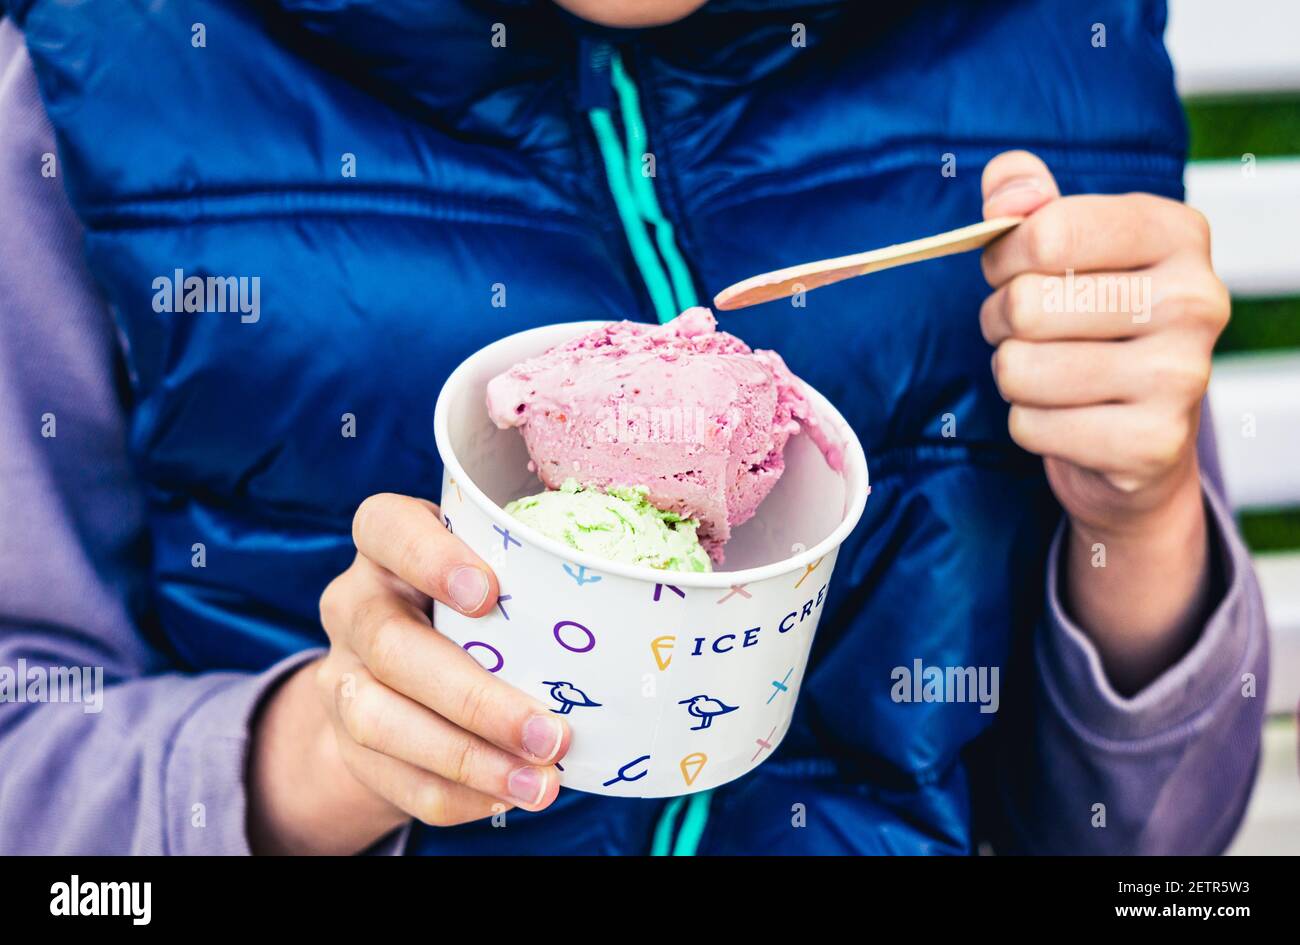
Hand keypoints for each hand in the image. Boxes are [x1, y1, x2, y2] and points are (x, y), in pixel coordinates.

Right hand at [248, 494, 569, 854]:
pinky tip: (508, 796)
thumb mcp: (491, 565)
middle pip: (391, 646)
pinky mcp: (346, 740)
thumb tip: (623, 607)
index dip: (430, 558)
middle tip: (551, 733)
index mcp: (385, 543)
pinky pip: (393, 777)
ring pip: (380, 721)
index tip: (487, 592)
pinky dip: (456, 795)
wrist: (396, 672)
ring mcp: (342, 674)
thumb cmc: (474, 600)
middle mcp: (354, 603)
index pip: (387, 529)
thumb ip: (528, 574)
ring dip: (468, 760)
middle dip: (475, 698)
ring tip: (540, 783)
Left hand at [978, 151, 1226, 690]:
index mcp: (1176, 233)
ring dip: (1012, 375)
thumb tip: (1009, 189)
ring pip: (1021, 370)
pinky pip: (1030, 426)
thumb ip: (1028, 201)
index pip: (1048, 232)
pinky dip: (1029, 425)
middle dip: (1000, 321)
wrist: (1140, 437)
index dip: (1004, 256)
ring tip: (1047, 372)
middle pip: (1027, 305)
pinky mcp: (1153, 444)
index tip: (1013, 269)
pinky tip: (1067, 417)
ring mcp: (1182, 376)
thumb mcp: (1064, 246)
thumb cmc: (1092, 325)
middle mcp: (1195, 299)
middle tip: (1024, 330)